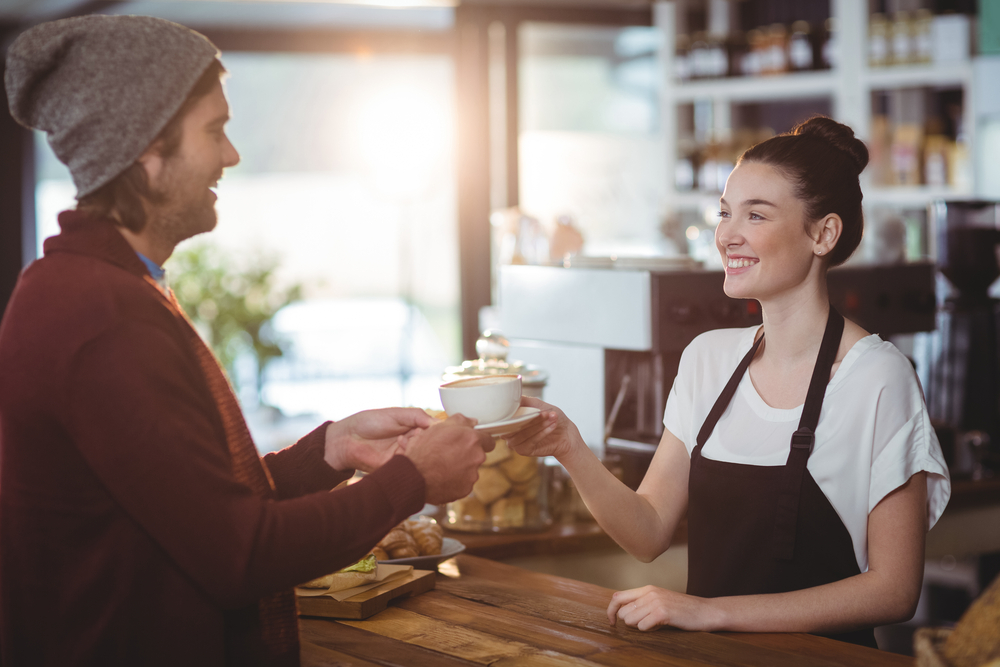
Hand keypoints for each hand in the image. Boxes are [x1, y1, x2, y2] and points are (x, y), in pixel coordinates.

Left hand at [324, 408, 433, 472]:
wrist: (348, 440)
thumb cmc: (370, 422)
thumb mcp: (396, 414)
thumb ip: (418, 416)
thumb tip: (440, 423)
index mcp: (414, 427)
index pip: (435, 430)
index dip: (436, 428)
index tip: (431, 425)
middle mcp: (413, 442)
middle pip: (431, 444)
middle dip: (425, 438)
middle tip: (414, 432)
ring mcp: (407, 455)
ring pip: (423, 455)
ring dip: (416, 446)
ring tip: (402, 439)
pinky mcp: (399, 467)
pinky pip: (412, 466)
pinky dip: (409, 456)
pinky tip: (400, 447)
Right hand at [402, 415, 491, 504]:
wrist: (414, 475)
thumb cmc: (424, 450)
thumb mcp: (439, 426)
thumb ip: (461, 421)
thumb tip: (473, 421)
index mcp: (472, 440)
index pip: (489, 440)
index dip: (479, 441)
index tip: (471, 443)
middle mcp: (476, 458)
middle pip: (477, 455)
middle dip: (466, 454)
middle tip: (449, 454)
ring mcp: (471, 475)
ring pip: (470, 470)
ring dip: (460, 468)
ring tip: (442, 467)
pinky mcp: (465, 490)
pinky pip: (463, 483)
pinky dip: (455, 481)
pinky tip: (442, 477)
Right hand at [504, 396, 581, 460]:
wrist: (565, 433)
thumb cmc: (551, 416)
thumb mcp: (537, 404)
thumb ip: (524, 401)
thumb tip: (513, 397)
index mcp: (509, 419)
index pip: (506, 415)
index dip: (517, 410)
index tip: (531, 406)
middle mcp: (508, 431)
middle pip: (513, 425)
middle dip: (530, 418)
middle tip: (545, 412)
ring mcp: (514, 442)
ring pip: (522, 433)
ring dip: (538, 425)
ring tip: (551, 417)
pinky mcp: (523, 450)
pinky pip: (530, 441)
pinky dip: (542, 432)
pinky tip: (552, 425)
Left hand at [607, 586, 725, 631]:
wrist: (705, 611)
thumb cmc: (682, 610)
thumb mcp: (659, 600)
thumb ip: (642, 603)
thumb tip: (621, 613)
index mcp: (646, 589)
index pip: (617, 597)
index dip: (610, 611)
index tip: (612, 623)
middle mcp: (649, 593)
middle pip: (623, 612)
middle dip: (631, 623)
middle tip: (647, 623)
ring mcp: (656, 602)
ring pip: (631, 620)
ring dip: (640, 627)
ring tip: (655, 624)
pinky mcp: (663, 612)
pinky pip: (643, 627)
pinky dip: (649, 631)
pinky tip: (661, 627)